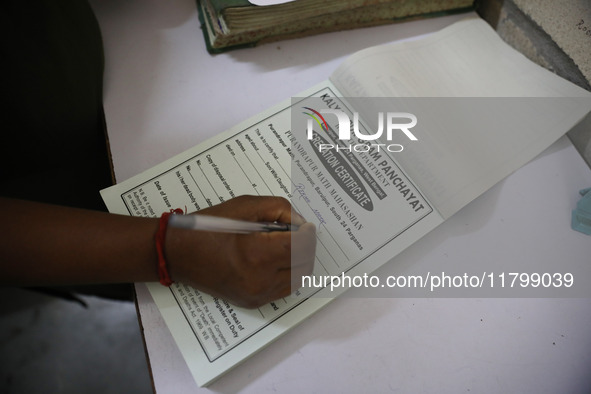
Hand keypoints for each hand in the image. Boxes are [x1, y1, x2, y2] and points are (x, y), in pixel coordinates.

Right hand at [164, 195, 315, 307]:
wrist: (179, 254)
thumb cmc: (208, 227)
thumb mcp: (245, 206)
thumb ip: (278, 209)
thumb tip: (299, 222)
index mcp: (257, 253)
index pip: (301, 246)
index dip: (307, 233)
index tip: (304, 226)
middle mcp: (260, 279)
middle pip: (303, 263)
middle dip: (305, 246)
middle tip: (297, 233)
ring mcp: (257, 294)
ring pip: (297, 278)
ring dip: (299, 261)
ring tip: (287, 246)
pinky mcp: (253, 302)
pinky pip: (284, 289)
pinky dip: (288, 274)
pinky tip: (276, 261)